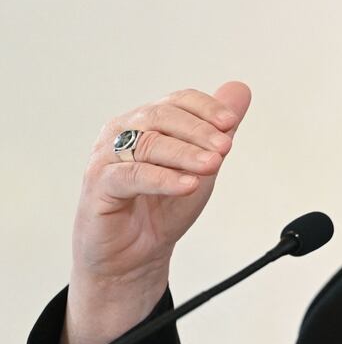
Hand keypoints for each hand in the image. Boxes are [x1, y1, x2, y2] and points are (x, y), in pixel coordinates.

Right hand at [60, 81, 251, 343]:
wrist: (136, 253)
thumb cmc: (162, 206)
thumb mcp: (201, 165)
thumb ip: (218, 130)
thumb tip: (240, 89)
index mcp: (147, 122)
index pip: (177, 101)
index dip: (206, 108)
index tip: (231, 123)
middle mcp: (123, 132)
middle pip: (162, 117)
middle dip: (199, 131)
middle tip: (226, 147)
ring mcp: (107, 157)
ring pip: (147, 144)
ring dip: (184, 153)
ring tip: (213, 166)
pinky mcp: (100, 186)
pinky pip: (131, 176)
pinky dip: (163, 178)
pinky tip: (188, 185)